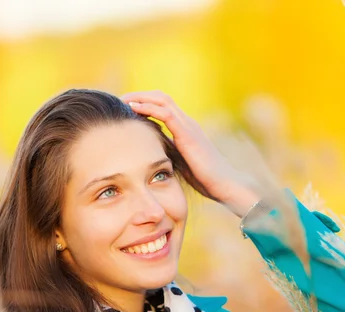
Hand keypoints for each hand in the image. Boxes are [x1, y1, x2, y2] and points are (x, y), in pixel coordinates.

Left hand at [120, 90, 259, 217]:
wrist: (224, 183)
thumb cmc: (205, 177)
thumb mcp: (181, 161)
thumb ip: (169, 152)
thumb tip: (151, 152)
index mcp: (186, 127)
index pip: (163, 105)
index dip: (144, 101)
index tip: (126, 107)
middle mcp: (187, 122)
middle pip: (161, 97)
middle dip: (139, 95)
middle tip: (120, 99)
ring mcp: (189, 126)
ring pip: (162, 100)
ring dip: (140, 97)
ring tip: (123, 100)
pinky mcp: (187, 134)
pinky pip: (166, 113)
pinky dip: (148, 108)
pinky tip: (133, 108)